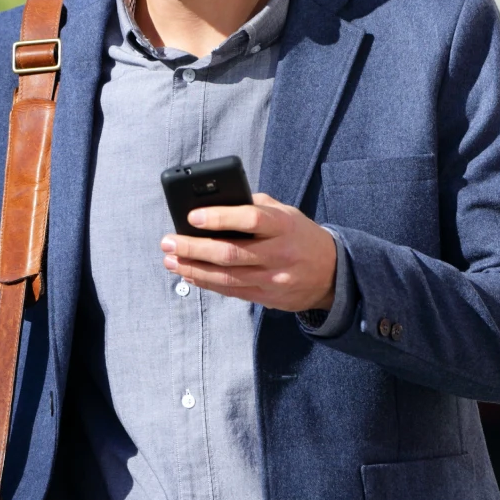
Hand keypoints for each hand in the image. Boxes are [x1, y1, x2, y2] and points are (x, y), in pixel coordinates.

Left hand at [161, 193, 335, 311]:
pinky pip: (231, 291)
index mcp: (283, 225)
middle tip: (168, 242)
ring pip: (226, 277)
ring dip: (193, 269)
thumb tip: (214, 203)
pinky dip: (206, 283)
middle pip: (230, 253)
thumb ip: (254, 206)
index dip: (219, 218)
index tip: (191, 217)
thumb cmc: (299, 234)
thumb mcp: (285, 212)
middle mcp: (278, 253)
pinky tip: (188, 275)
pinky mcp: (267, 297)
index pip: (249, 219)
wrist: (331, 272)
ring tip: (170, 261)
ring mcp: (273, 279)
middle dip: (193, 248)